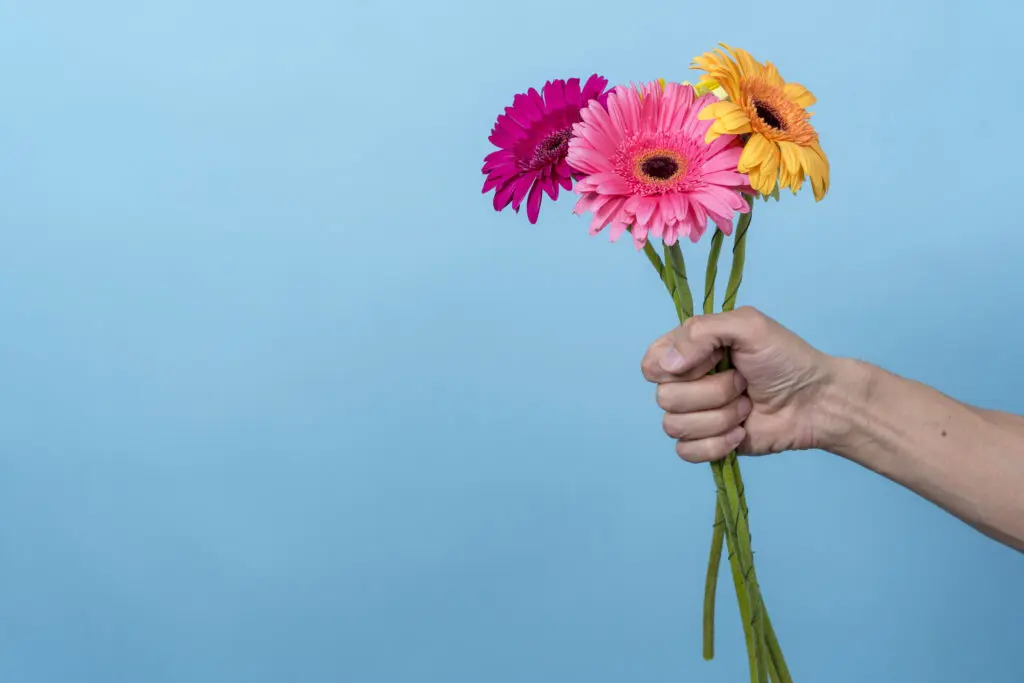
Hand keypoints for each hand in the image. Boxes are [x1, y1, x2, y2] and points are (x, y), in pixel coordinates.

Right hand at [640, 306, 842, 461]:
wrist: (816, 401)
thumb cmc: (785, 358)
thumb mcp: (747, 325)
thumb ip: (700, 332)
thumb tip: (667, 366)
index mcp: (687, 352)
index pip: (650, 364)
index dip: (674, 367)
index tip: (711, 359)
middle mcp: (686, 383)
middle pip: (664, 398)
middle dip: (712, 392)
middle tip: (742, 383)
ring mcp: (695, 416)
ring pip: (675, 426)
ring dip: (719, 418)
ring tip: (746, 407)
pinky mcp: (707, 444)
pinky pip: (686, 452)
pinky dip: (716, 444)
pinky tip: (740, 434)